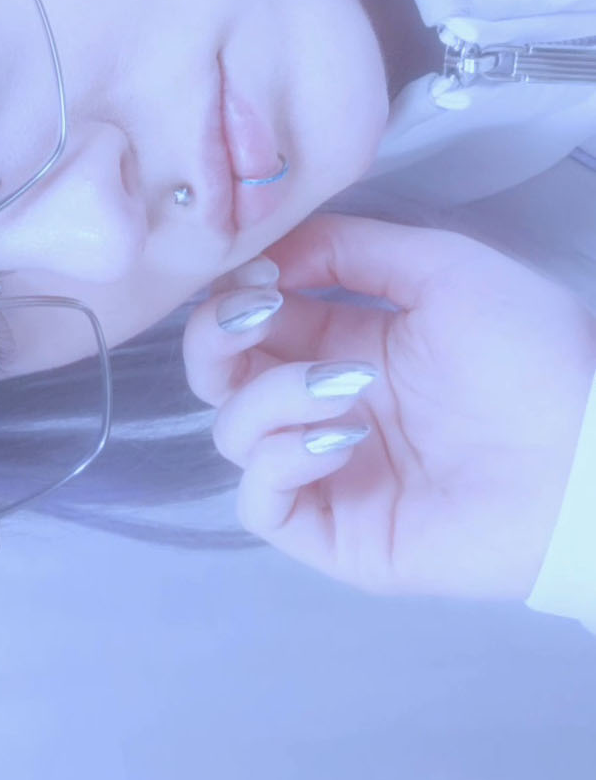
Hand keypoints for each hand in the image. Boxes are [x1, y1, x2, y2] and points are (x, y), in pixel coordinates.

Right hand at [182, 214, 595, 603]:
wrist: (586, 454)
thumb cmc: (530, 354)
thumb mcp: (442, 267)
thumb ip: (350, 246)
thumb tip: (268, 252)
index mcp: (350, 341)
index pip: (256, 315)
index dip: (239, 289)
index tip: (257, 271)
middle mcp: (327, 404)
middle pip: (220, 372)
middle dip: (220, 334)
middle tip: (258, 313)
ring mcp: (328, 471)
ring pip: (233, 432)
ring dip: (270, 394)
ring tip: (345, 388)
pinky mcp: (337, 533)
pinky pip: (259, 502)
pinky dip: (279, 460)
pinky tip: (342, 438)